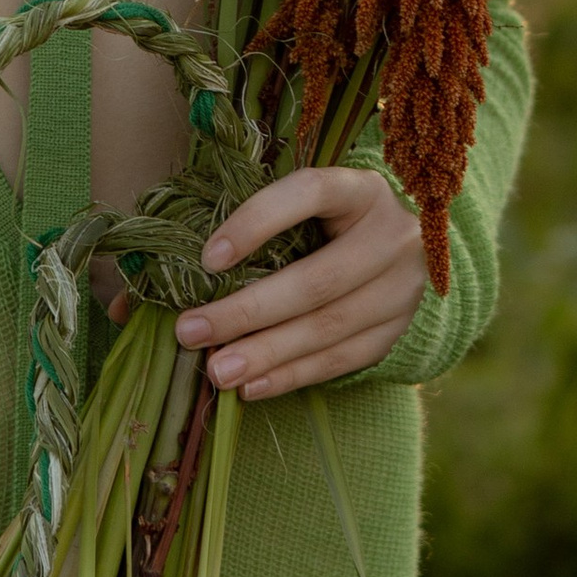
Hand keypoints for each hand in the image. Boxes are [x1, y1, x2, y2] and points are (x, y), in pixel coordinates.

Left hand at [173, 166, 427, 399]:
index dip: (259, 221)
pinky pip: (342, 359)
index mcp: (362, 190)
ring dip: (266, 353)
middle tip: (191, 331)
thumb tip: (175, 283)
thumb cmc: (332, 224)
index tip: (208, 258)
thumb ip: (257, 232)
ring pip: (328, 327)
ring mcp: (401, 287)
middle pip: (316, 280)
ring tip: (218, 369)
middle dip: (247, 311)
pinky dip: (292, 375)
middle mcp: (391, 235)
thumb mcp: (307, 210)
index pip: (310, 193)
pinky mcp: (398, 328)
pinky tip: (252, 386)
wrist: (401, 250)